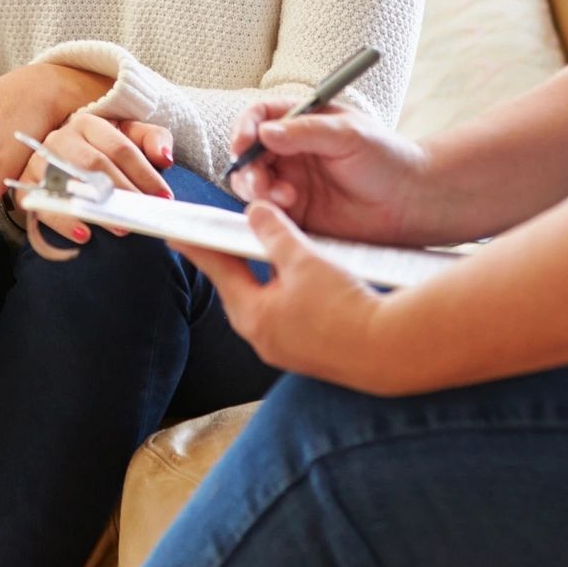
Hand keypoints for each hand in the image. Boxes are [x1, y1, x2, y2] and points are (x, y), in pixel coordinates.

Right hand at [13, 112, 175, 245]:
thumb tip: (164, 157)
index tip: (163, 196)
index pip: (120, 148)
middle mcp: (61, 138)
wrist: (65, 158)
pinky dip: (64, 221)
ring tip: (120, 227)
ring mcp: (40, 161)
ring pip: (71, 184)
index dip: (144, 173)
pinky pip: (43, 205)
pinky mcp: (27, 185)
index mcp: (88, 123)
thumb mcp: (130, 136)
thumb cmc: (104, 149)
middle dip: (123, 192)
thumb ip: (152, 139)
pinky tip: (85, 234)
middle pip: (95, 165)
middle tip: (142, 214)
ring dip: (96, 208)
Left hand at [177, 202, 394, 391]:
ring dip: (265, 275)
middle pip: (239, 289)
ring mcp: (286, 350)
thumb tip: (254, 212)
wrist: (389, 350)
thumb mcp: (303, 259)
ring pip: (266, 302)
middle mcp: (263, 338)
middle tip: (222, 237)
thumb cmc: (343, 305)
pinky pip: (289, 315)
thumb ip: (274, 233)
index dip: (199, 246)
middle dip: (234, 260)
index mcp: (252, 315)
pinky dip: (288, 292)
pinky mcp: (311, 353)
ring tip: (267, 250)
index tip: (178, 233)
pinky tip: (302, 279)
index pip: (218, 270)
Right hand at [228, 101, 430, 243]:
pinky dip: (268, 211)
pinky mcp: (296, 211)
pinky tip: (289, 208)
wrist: (410, 201)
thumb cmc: (388, 158)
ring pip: (253, 183)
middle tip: (261, 180)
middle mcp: (292, 150)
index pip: (260, 117)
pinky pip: (268, 210)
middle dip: (248, 166)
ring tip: (284, 196)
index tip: (243, 144)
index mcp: (303, 122)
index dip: (245, 128)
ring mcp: (292, 180)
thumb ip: (306, 132)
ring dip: (257, 189)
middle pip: (250, 153)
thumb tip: (265, 132)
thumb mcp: (349, 134)